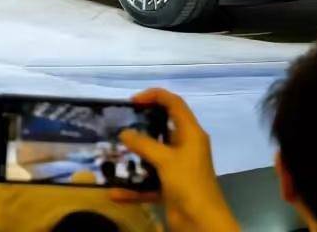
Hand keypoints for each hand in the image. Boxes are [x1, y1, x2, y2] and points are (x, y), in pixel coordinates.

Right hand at [111, 88, 239, 231]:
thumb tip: (125, 132)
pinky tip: (115, 192)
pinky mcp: (171, 187)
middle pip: (163, 128)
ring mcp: (178, 167)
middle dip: (142, 126)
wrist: (202, 222)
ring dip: (136, 158)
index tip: (132, 101)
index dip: (155, 96)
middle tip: (120, 126)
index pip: (174, 103)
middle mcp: (186, 146)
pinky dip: (134, 187)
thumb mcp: (166, 160)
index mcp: (191, 133)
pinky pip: (149, 182)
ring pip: (154, 156)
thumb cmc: (189, 183)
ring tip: (114, 155)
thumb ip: (145, 145)